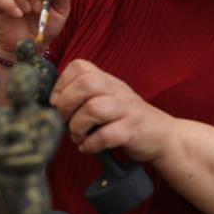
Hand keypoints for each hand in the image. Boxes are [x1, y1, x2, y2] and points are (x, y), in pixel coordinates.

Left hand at [49, 60, 173, 161]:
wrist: (161, 135)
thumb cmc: (123, 118)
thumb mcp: (105, 99)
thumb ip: (82, 97)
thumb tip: (51, 105)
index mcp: (106, 80)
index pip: (79, 66)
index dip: (61, 83)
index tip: (56, 102)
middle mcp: (116, 90)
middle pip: (86, 83)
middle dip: (66, 103)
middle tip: (64, 120)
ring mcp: (126, 109)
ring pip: (94, 108)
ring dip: (77, 126)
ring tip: (77, 136)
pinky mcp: (133, 130)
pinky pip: (107, 135)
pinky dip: (91, 144)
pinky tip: (87, 147)